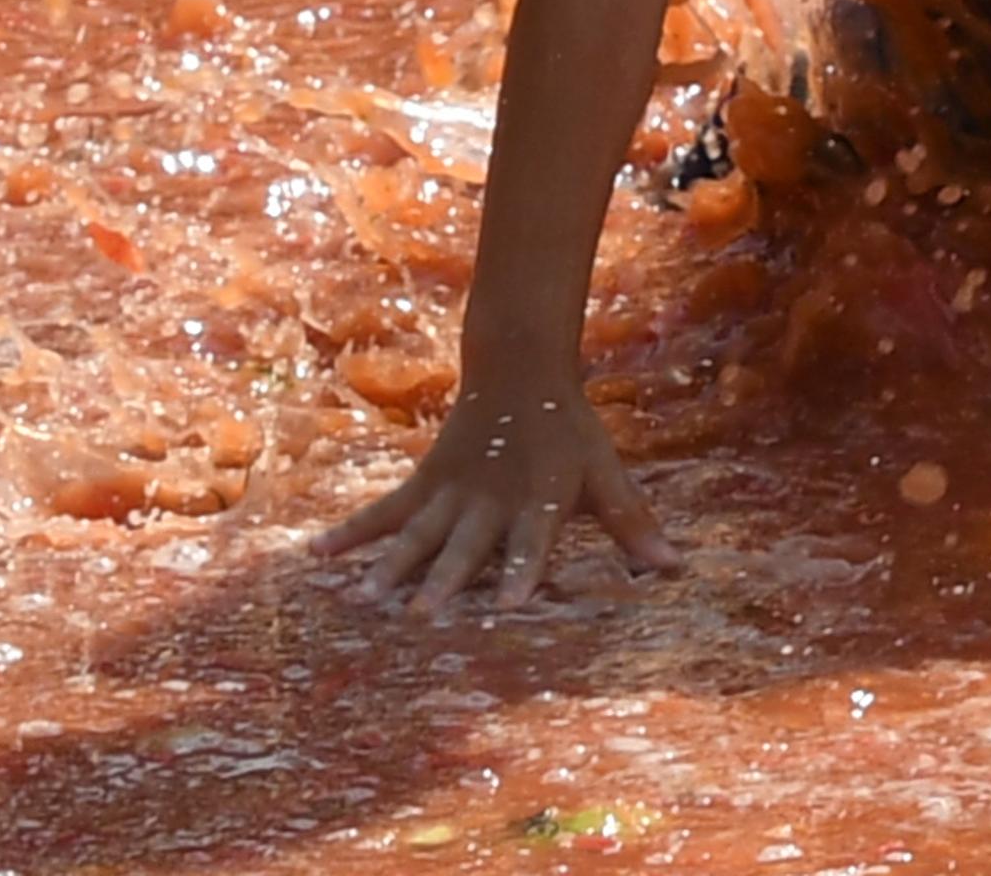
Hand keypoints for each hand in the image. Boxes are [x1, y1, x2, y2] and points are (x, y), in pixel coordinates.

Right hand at [316, 363, 677, 613]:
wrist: (520, 371)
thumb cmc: (568, 432)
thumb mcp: (605, 472)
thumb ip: (632, 522)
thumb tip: (674, 567)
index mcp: (538, 499)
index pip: (533, 541)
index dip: (523, 571)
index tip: (511, 605)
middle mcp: (490, 500)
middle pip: (465, 545)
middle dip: (445, 580)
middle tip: (421, 619)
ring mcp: (450, 491)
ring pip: (417, 532)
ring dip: (390, 565)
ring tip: (364, 600)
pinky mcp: (423, 482)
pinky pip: (382, 510)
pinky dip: (350, 532)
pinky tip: (316, 556)